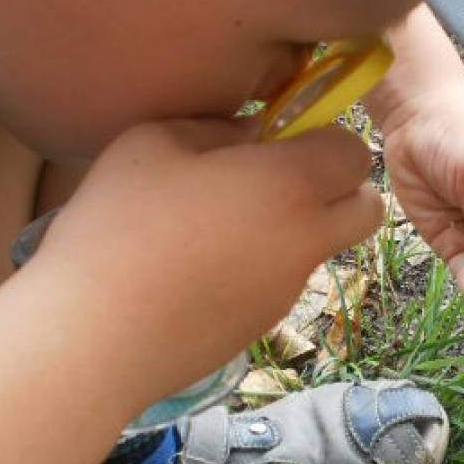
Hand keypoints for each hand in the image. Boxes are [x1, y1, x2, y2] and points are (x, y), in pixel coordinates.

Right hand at [30, 119, 382, 386]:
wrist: (95, 336)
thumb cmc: (120, 225)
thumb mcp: (154, 142)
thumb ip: (216, 127)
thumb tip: (252, 131)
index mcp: (289, 185)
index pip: (354, 152)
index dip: (326, 137)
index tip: (281, 136)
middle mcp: (304, 240)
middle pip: (368, 209)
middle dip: (342, 187)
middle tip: (278, 177)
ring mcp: (287, 291)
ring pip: (323, 247)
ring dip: (298, 228)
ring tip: (223, 222)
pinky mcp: (261, 327)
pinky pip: (282, 282)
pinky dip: (261, 267)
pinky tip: (199, 266)